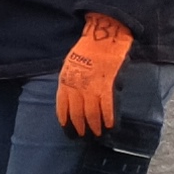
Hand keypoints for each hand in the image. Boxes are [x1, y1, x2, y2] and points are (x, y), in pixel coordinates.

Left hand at [55, 13, 130, 138]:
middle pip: (77, 113)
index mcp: (65, 81)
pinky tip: (111, 126)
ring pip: (92, 113)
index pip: (62, 107)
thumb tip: (75, 96)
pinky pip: (107, 106)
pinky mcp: (107, 85)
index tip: (68, 131)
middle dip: (80, 127)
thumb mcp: (70, 64)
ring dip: (95, 126)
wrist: (102, 36)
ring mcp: (92, 86)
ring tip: (98, 135)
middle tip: (83, 136)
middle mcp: (76, 86)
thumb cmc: (88, 49)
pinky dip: (109, 117)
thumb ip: (71, 81)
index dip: (65, 121)